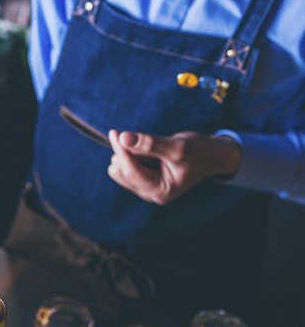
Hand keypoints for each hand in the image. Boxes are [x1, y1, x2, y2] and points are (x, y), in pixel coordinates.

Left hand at [107, 130, 241, 204]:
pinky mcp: (142, 180)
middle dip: (128, 153)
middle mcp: (150, 194)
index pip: (131, 171)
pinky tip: (151, 153)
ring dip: (131, 154)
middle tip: (146, 140)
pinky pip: (125, 166)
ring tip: (156, 151)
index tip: (115, 132)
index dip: (121, 151)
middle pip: (121, 171)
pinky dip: (133, 155)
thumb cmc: (199, 152)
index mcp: (161, 191)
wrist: (211, 156)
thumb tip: (123, 137)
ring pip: (120, 168)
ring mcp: (145, 188)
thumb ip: (150, 143)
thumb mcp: (177, 146)